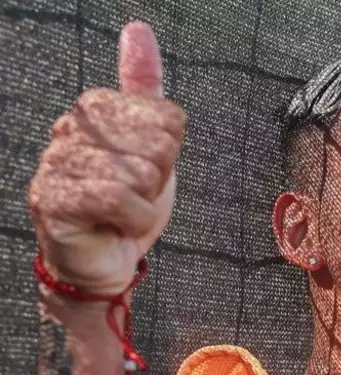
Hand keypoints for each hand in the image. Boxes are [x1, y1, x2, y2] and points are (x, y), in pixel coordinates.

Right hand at [29, 22, 184, 296]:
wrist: (108, 262)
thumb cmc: (128, 205)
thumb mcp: (151, 147)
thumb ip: (145, 90)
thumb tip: (137, 29)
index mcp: (94, 111)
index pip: (164, 116)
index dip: (170, 153)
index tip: (149, 172)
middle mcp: (68, 131)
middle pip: (154, 144)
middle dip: (158, 179)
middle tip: (137, 195)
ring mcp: (55, 164)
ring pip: (135, 172)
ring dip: (145, 204)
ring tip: (125, 211)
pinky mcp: (52, 199)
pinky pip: (115, 198)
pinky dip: (132, 219)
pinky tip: (118, 225)